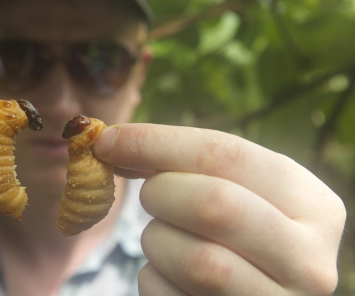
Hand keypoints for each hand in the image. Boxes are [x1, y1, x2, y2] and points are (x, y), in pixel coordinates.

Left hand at [94, 123, 345, 294]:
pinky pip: (169, 294)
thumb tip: (112, 142)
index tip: (108, 140)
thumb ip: (187, 165)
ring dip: (157, 240)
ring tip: (168, 238)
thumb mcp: (238, 192)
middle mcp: (308, 260)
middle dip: (161, 192)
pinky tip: (171, 274)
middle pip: (214, 205)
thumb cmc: (239, 235)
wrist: (252, 292)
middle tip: (150, 195)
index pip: (228, 155)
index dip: (158, 143)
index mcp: (314, 205)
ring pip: (196, 260)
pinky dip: (154, 277)